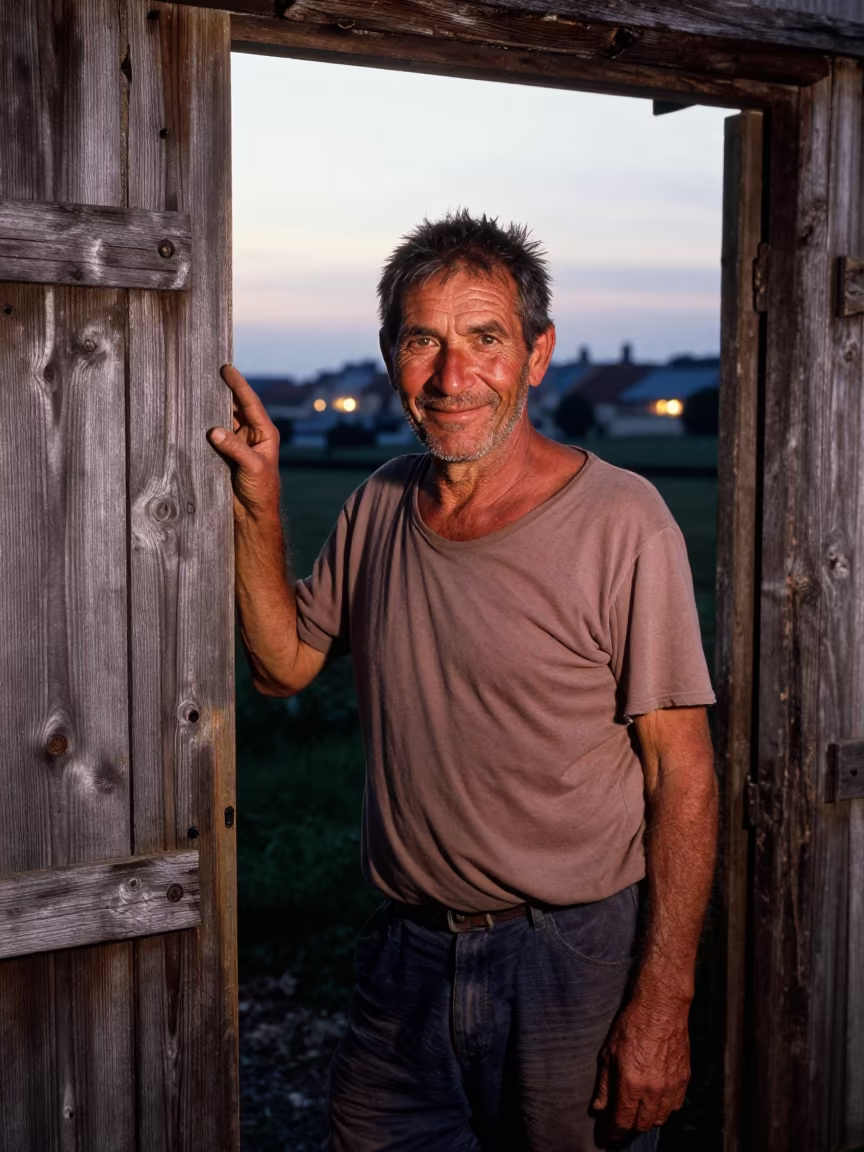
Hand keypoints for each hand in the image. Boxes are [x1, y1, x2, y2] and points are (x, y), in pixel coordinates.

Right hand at [208, 364, 280, 520]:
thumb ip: (235, 448)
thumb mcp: (252, 467)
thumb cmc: (261, 490)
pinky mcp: (224, 453)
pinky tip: (192, 415)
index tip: (226, 369)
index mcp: (265, 433)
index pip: (251, 403)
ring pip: (223, 419)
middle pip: (236, 407)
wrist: (253, 514)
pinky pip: (213, 435)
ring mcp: (237, 443)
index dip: (239, 385)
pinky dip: (204, 425)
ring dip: (211, 407)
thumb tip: (214, 431)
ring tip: (196, 389)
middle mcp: (251, 434)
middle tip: (207, 372)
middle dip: (223, 391)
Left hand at [591, 995, 689, 1145]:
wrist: (661, 1008)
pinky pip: (675, 1106)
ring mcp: (671, 1086)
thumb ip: (604, 1086)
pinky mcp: (684, 1080)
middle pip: (641, 1125)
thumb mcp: (608, 1053)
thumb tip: (598, 1109)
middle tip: (620, 1119)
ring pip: (659, 1119)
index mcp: (631, 1085)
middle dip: (628, 1126)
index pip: (621, 1122)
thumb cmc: (631, 1025)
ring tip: (637, 1107)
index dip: (611, 1134)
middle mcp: (653, 1091)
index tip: (605, 1139)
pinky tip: (655, 1097)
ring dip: (647, 1118)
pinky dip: (664, 1108)